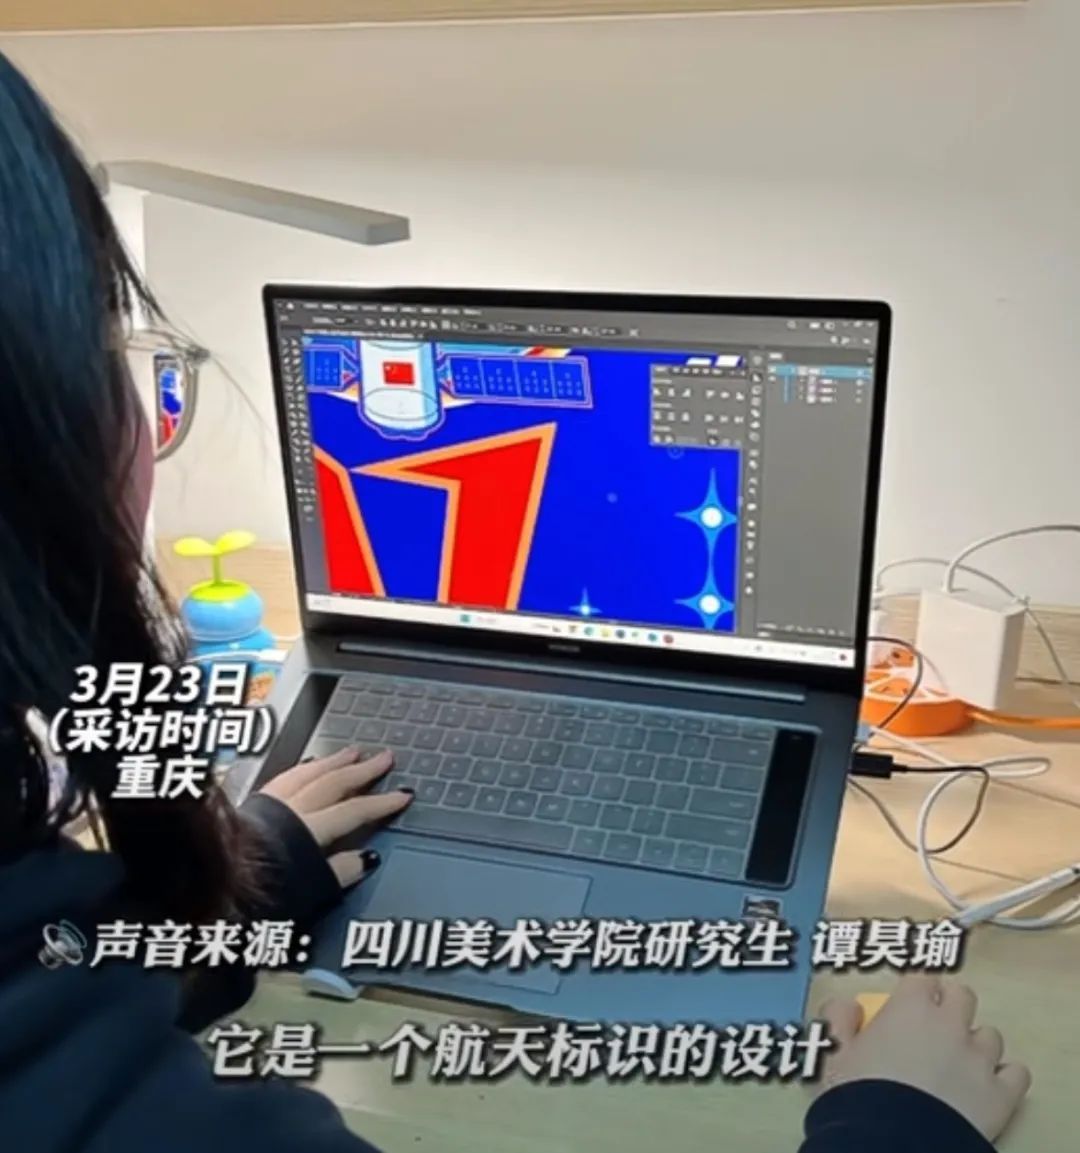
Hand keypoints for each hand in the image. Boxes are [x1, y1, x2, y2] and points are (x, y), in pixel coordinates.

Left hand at [259, 746, 411, 886]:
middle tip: (384, 757)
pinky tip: (308, 765)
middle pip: (334, 783)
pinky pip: (286, 776)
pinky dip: (303, 768)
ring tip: (352, 752)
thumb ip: (337, 872)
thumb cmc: (257, 893)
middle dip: (362, 770)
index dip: (382, 803)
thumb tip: (367, 858)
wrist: (208, 885)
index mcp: (308, 830)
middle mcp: (291, 809)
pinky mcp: (253, 804)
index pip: (354, 811)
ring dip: (333, 762)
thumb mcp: (305, 891)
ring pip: (309, 773)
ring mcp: (271, 803)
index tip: (404, 795)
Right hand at [813, 973, 1031, 1142]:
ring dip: (975, 1044)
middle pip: (963, 996)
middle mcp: (950, 1023)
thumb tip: (849, 1006)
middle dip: (951, 1007)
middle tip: (935, 1027)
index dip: (915, 992)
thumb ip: (837, 1019)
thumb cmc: (858, 1094)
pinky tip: (988, 1086)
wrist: (895, 1143)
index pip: (922, 979)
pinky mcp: (1001, 1095)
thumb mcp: (832, 1053)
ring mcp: (980, 1059)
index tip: (907, 1006)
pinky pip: (1016, 1073)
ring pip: (990, 1035)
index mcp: (910, 1007)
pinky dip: (1004, 1077)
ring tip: (959, 1063)